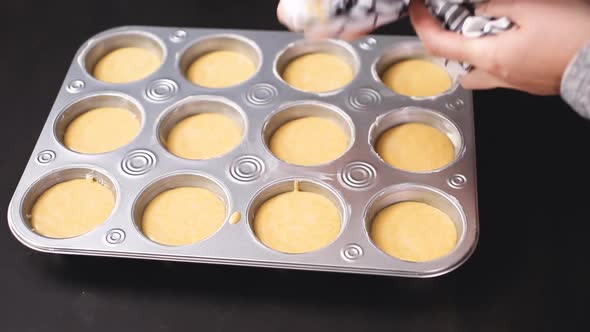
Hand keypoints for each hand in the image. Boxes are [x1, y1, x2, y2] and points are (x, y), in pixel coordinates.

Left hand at [410, 0, 589, 94]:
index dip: (421, 24)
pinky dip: (502, 56)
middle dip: (454, 47)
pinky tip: (521, 38)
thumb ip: (497, 6)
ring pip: (481, 74)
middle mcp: (498, 76)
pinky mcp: (532, 84)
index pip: (438, 44)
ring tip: (497, 29)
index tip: (418, 9)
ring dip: (479, 54)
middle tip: (464, 23)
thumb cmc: (574, 36)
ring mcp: (515, 83)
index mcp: (489, 57)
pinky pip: (506, 73)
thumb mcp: (531, 7)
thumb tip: (480, 7)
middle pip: (458, 68)